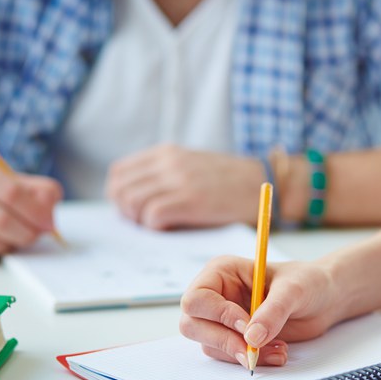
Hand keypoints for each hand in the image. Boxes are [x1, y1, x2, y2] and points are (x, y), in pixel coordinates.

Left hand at [106, 145, 264, 229]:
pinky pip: (153, 215)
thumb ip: (163, 175)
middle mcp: (168, 162)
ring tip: (159, 226)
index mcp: (166, 152)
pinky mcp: (191, 199)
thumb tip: (133, 200)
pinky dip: (156, 227)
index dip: (120, 195)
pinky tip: (172, 227)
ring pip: (132, 202)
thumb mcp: (191, 166)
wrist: (261, 181)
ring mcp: (179, 179)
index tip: (134, 210)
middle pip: (120, 189)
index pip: (119, 173)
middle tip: (144, 223)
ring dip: (140, 221)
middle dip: (126, 212)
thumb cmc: (227, 182)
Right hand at [179, 256, 344, 368]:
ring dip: (241, 353)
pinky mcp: (234, 338)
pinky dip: (252, 359)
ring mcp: (222, 318)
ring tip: (278, 348)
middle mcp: (216, 295)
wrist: (324, 300)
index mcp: (221, 272)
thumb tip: (252, 337)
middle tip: (253, 350)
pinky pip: (228, 356)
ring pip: (210, 345)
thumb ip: (273, 311)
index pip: (197, 298)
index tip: (246, 325)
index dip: (218, 315)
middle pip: (192, 325)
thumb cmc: (307, 282)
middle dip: (224, 340)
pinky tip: (277, 351)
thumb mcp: (294, 290)